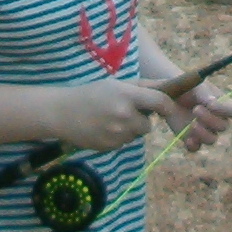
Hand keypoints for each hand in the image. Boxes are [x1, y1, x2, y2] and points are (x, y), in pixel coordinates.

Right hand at [52, 79, 168, 151]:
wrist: (62, 113)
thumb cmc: (92, 93)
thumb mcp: (116, 84)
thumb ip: (144, 86)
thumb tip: (169, 85)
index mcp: (127, 95)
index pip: (159, 102)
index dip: (167, 106)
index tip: (167, 108)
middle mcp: (124, 116)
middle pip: (147, 125)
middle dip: (140, 120)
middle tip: (125, 112)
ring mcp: (117, 134)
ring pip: (135, 135)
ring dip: (129, 129)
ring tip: (110, 119)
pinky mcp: (110, 147)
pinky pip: (123, 143)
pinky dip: (118, 137)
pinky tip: (103, 128)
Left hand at [155, 81, 231, 152]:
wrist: (171, 94)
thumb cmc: (189, 88)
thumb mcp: (199, 89)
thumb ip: (208, 97)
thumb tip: (219, 104)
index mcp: (223, 105)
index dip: (227, 110)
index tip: (212, 105)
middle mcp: (216, 121)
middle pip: (222, 127)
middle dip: (210, 119)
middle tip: (196, 109)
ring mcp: (204, 131)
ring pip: (211, 140)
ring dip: (203, 134)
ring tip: (192, 124)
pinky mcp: (191, 139)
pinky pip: (195, 148)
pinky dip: (193, 145)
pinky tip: (188, 139)